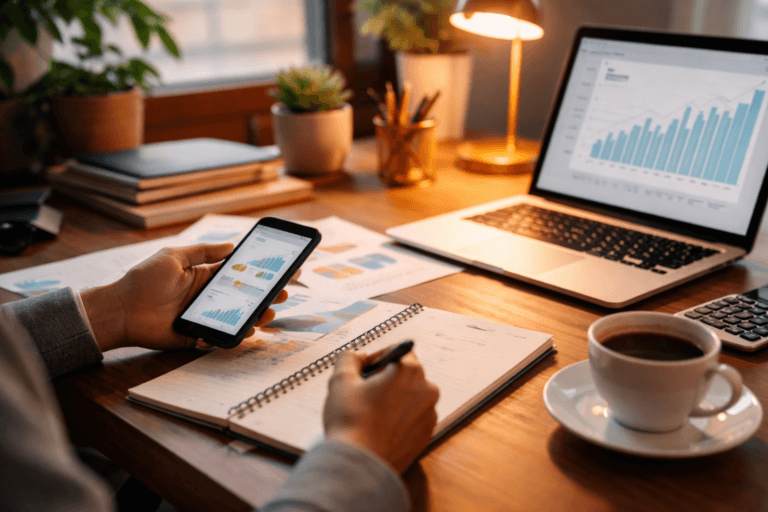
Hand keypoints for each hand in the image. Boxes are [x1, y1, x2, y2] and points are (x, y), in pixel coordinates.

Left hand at [80, 243, 292, 351]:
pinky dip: (236, 335)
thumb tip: (232, 245)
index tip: (282, 269)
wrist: (120, 309)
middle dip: (266, 295)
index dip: (260, 273)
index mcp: (205, 277)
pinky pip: (221, 336)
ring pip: (237, 318)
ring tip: (270, 313)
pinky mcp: (197, 335)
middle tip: (283, 294)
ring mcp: (204, 317)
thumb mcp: (173, 256)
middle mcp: (208, 297)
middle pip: (244, 297)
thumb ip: (202, 251)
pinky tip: (249, 330)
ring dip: (256, 316)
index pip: (239, 274)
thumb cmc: (144, 280)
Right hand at [323, 348, 439, 472]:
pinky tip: (379, 428)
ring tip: (370, 413)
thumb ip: (350, 358)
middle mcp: (427, 390)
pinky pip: (412, 419)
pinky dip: (399, 419)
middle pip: (406, 375)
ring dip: (394, 399)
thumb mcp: (341, 380)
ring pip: (410, 397)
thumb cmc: (350, 420)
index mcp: (410, 371)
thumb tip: (357, 358)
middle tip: (364, 393)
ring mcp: (429, 415)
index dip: (377, 359)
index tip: (363, 372)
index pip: (397, 351)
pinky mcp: (426, 436)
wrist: (359, 463)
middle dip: (386, 379)